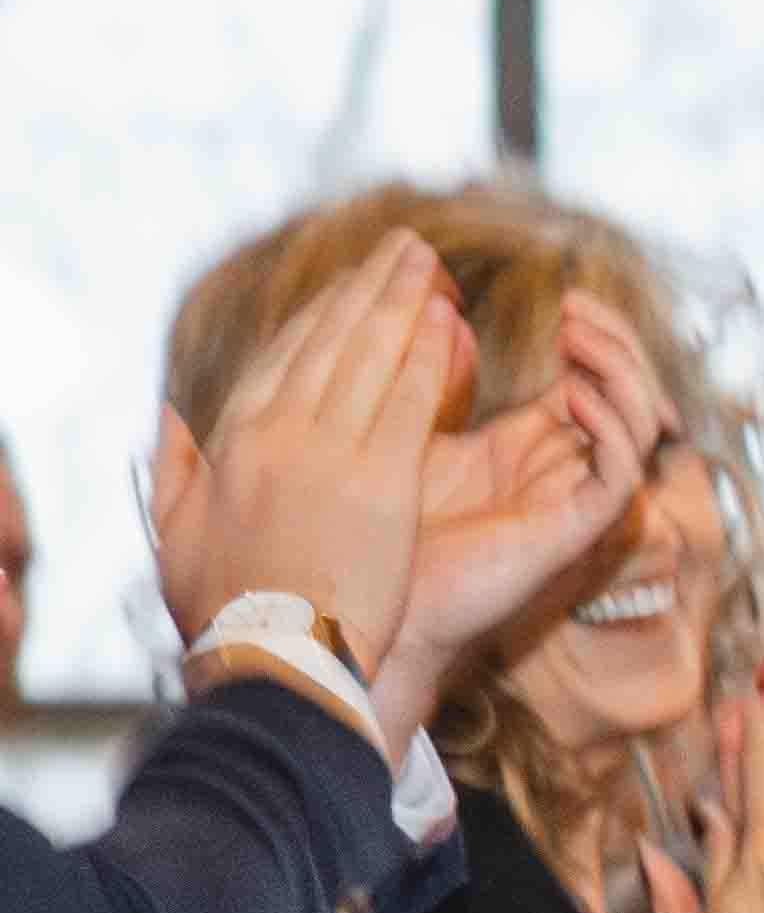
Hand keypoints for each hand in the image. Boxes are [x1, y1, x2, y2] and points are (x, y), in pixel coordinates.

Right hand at [146, 229, 460, 681]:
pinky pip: (408, 402)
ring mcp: (328, 452)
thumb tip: (167, 419)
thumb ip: (173, 470)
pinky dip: (426, 356)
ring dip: (401, 303)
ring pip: (369, 357)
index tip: (349, 291)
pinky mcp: (380, 483)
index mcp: (231, 442)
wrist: (271, 660)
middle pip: (329, 342)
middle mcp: (276, 433)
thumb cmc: (224, 615)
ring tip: (428, 265)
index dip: (321, 320)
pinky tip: (447, 322)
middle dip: (368, 290)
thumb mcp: (178, 534)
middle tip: (403, 253)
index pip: (282, 361)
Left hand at [392, 293, 664, 679]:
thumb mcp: (404, 428)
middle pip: (630, 400)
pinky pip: (619, 478)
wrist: (373, 607)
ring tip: (576, 339)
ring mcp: (570, 501)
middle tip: (577, 310)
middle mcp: (563, 472)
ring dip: (620, 376)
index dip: (597, 337)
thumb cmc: (382, 529)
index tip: (567, 298)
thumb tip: (445, 310)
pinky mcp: (572, 533)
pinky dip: (612, 430)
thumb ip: (432, 375)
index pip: (596, 382)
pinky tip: (576, 395)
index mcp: (531, 447)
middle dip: (618, 346)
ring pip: (639, 432)